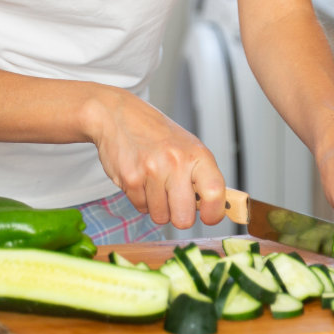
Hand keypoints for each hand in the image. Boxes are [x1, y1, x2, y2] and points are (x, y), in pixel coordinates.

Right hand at [86, 90, 227, 230]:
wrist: (117, 115)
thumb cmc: (156, 133)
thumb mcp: (188, 146)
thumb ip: (201, 176)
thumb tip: (215, 208)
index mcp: (197, 154)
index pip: (214, 192)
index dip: (214, 212)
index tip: (209, 216)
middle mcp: (176, 162)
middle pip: (184, 218)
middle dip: (179, 215)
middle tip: (175, 200)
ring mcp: (152, 171)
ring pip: (161, 217)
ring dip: (157, 206)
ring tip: (154, 182)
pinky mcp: (131, 179)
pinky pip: (141, 208)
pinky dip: (141, 198)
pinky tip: (140, 178)